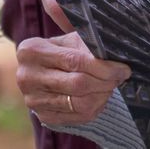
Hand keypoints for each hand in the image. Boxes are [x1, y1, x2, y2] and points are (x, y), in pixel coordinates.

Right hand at [16, 30, 130, 125]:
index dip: (103, 66)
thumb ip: (85, 33)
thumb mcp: (73, 36)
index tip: (123, 67)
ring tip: (111, 85)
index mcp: (31, 50)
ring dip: (102, 95)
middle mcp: (26, 76)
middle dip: (106, 81)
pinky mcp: (42, 116)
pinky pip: (77, 117)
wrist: (50, 70)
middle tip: (120, 76)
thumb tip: (110, 33)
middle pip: (78, 84)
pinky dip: (95, 108)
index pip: (75, 61)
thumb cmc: (67, 49)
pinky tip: (101, 97)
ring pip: (79, 103)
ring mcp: (32, 100)